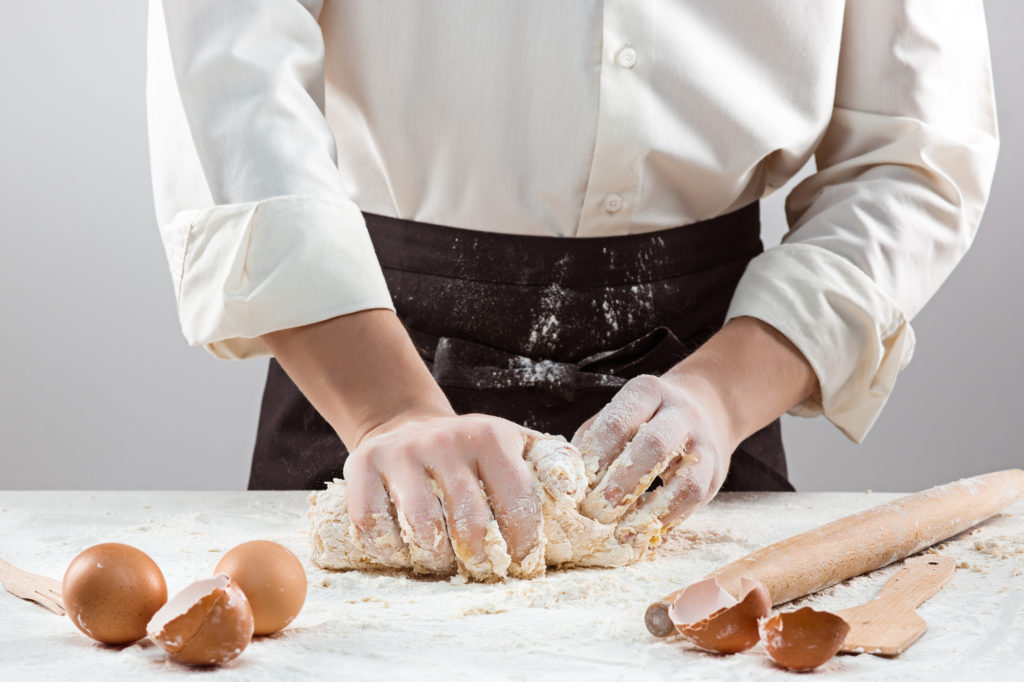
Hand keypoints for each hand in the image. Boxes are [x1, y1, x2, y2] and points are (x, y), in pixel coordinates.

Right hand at [343, 412, 544, 578]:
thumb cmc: (470, 450)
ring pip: (421, 530)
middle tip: (483, 568)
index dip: (524, 543)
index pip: (517, 499)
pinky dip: (391, 551)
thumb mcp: (514, 442)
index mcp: (489, 435)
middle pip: (469, 523)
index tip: (523, 563)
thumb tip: (582, 499)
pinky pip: (373, 526)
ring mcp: (401, 453)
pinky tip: (406, 551)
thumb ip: (551, 465)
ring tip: (445, 562)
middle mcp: (445, 440)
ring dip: (437, 560)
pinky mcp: (361, 465)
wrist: (404, 424)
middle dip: (482, 559)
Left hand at [572, 317, 817, 546]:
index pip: (616, 422)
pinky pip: (694, 498)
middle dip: (622, 482)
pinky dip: (668, 517)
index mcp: (645, 392)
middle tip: (596, 511)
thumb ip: (592, 441)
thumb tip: (562, 479)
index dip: (595, 458)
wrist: (705, 409)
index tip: (575, 487)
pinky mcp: (715, 470)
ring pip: (683, 477)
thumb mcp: (619, 415)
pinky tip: (645, 529)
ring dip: (650, 508)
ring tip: (621, 530)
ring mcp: (702, 441)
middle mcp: (678, 411)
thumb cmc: (644, 419)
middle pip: (652, 445)